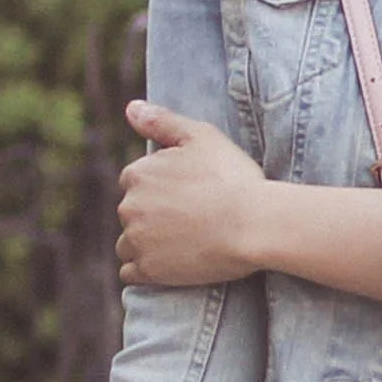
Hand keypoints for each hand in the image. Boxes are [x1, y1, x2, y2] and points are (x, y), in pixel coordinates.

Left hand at [116, 102, 269, 285]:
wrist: (252, 223)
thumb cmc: (231, 177)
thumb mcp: (201, 136)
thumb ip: (161, 120)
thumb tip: (130, 107)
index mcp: (138, 174)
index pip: (135, 182)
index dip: (160, 188)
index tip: (185, 195)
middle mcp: (129, 207)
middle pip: (132, 213)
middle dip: (152, 216)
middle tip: (191, 219)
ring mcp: (137, 241)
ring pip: (129, 244)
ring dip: (147, 244)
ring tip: (182, 243)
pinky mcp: (149, 271)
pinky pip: (131, 273)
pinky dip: (146, 270)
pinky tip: (171, 264)